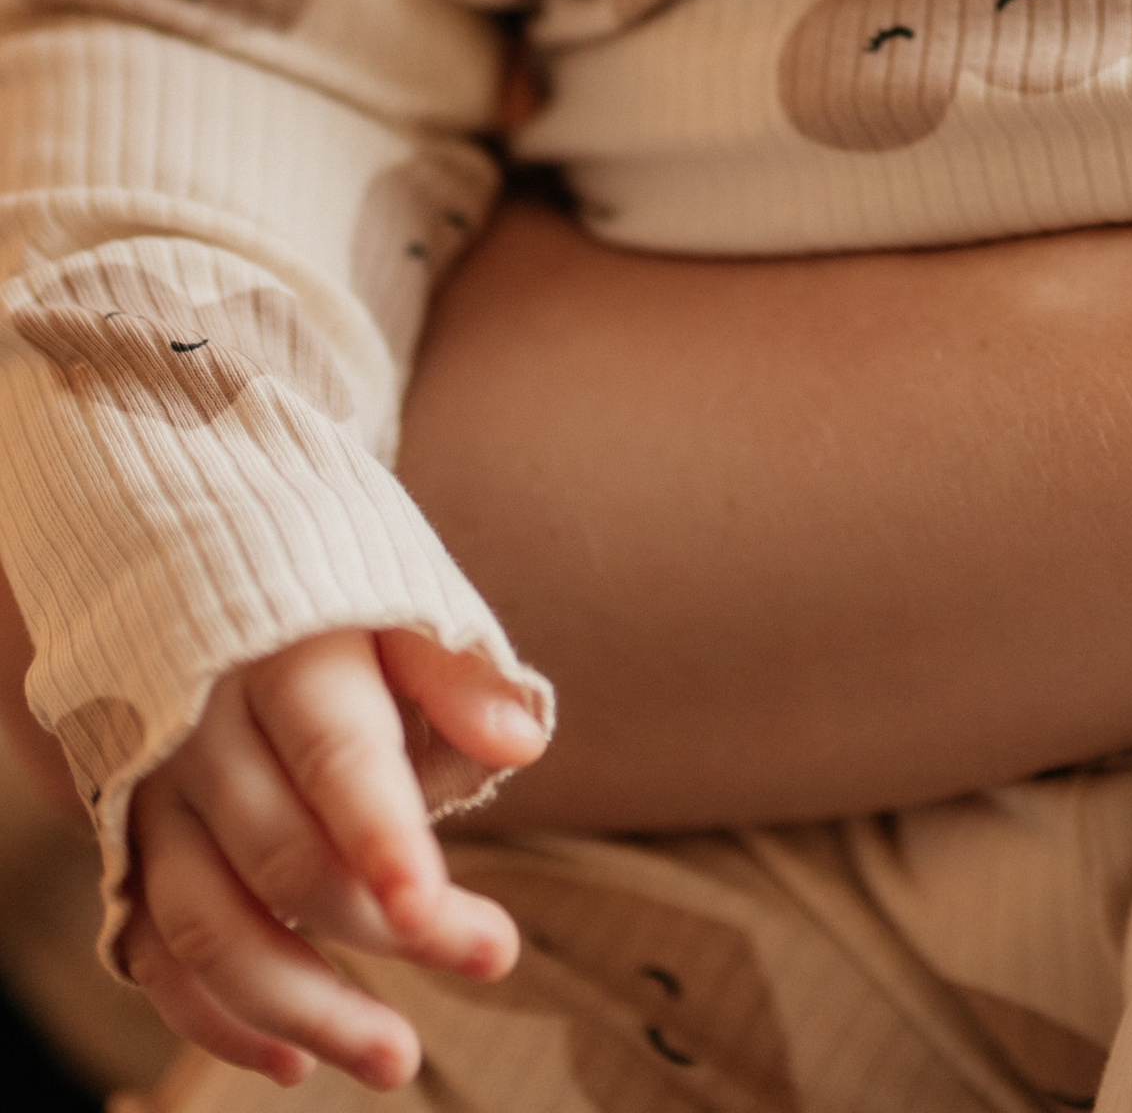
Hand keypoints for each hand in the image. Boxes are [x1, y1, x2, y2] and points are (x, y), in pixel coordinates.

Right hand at [121, 626, 545, 1087]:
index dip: (382, 838)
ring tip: (395, 1058)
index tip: (432, 912)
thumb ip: (453, 671)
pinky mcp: (126, 846)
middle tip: (495, 957)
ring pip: (209, 926)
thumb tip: (523, 741)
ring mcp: (151, 796)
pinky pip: (157, 955)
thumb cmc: (323, 587)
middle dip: (382, 928)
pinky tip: (293, 1059)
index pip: (333, 758)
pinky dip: (217, 1019)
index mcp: (279, 656)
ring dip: (302, 1006)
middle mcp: (200, 731)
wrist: (183, 554)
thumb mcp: (394, 595)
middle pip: (282, 858)